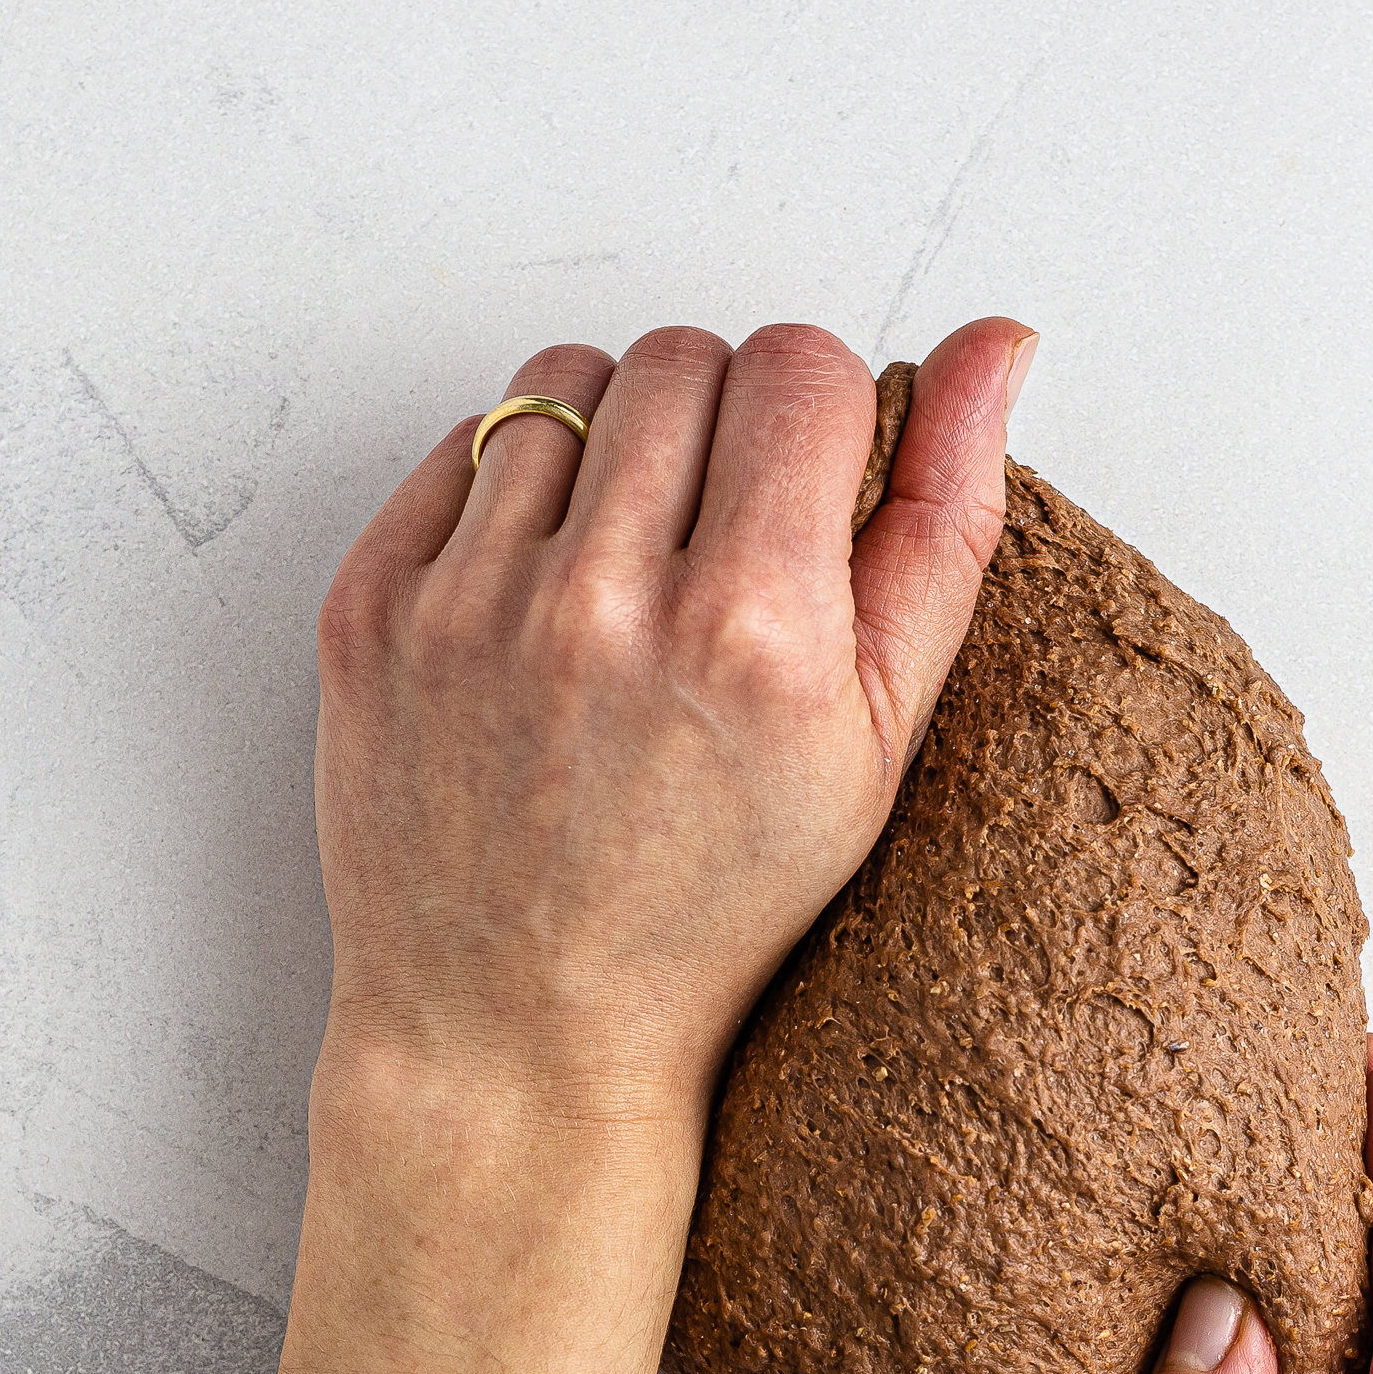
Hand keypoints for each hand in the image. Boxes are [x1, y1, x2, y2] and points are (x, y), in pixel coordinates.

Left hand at [267, 316, 1036, 1373]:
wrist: (520, 1030)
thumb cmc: (716, 904)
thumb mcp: (877, 745)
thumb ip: (945, 530)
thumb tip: (1000, 343)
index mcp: (755, 633)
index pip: (804, 366)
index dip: (823, 423)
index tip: (807, 505)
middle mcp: (602, 603)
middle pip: (688, 357)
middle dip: (722, 429)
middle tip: (718, 555)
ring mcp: (468, 603)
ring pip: (568, 383)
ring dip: (616, 447)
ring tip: (629, 573)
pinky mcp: (372, 606)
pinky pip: (463, 445)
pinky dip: (513, 495)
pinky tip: (544, 603)